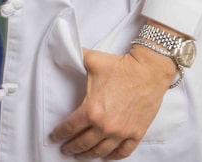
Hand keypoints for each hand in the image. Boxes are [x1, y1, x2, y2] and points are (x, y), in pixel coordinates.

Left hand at [50, 45, 174, 158]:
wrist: (147, 71)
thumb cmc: (120, 66)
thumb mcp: (92, 60)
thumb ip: (75, 57)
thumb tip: (64, 50)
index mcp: (91, 110)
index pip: (70, 127)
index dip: (60, 133)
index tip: (54, 136)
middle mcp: (104, 126)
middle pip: (83, 143)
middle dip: (72, 147)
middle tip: (65, 149)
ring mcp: (121, 133)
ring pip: (101, 151)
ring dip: (88, 155)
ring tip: (81, 156)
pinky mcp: (136, 134)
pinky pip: (122, 152)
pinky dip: (113, 157)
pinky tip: (106, 156)